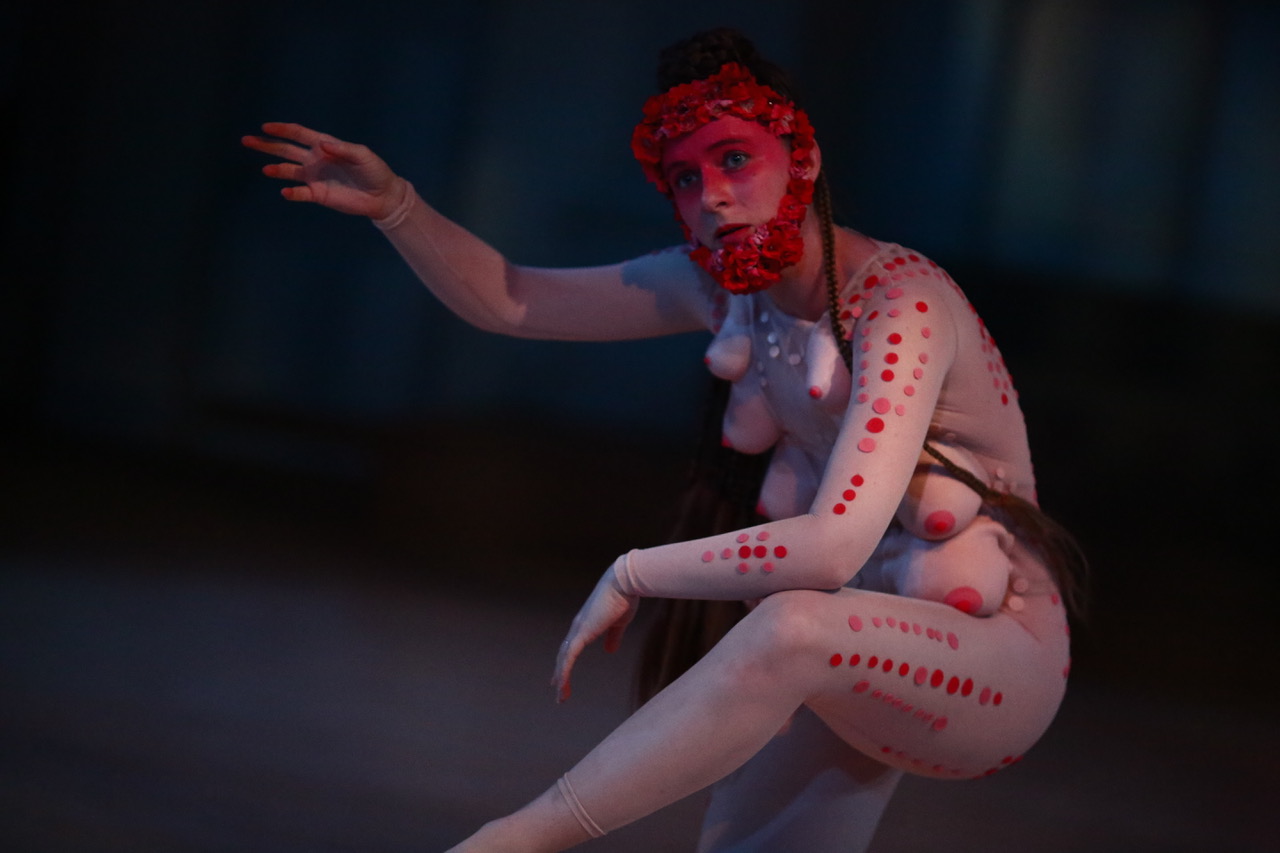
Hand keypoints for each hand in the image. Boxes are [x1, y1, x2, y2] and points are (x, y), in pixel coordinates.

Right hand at [241, 122, 401, 218]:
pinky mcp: (317, 194)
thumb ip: (343, 149)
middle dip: (267, 145)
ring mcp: (314, 177)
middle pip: (286, 150)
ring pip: (288, 171)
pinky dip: (292, 193)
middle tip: (247, 140)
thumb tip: (322, 145)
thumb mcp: (362, 155)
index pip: (298, 134)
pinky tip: (286, 192)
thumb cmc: (374, 171)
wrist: (381, 196)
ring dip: (276, 169)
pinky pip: (300, 193)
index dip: (282, 129)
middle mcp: (314, 159)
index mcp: (324, 145)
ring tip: (265, 169)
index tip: (265, 127)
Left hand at [552, 558, 638, 702]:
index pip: (571, 646)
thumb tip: (610, 651)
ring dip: (561, 678)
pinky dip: (564, 672)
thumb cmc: (625, 598)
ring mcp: (578, 629)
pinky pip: (570, 657)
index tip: (562, 674)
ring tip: (560, 696)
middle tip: (556, 688)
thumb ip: (613, 636)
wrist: (624, 582)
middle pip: (564, 654)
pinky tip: (562, 684)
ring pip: (564, 658)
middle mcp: (578, 627)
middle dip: (560, 672)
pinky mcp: (582, 632)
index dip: (566, 661)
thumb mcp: (619, 623)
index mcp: (587, 623)